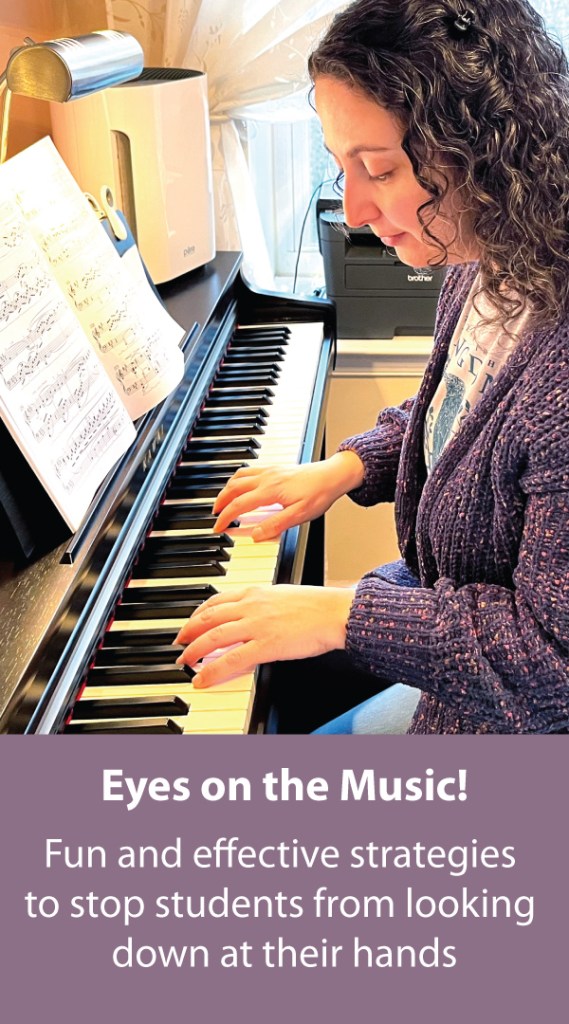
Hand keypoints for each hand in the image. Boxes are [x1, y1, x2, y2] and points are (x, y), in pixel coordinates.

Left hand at [174, 584, 354, 687]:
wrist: (336, 612)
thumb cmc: (318, 606)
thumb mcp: (284, 596)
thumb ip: (264, 604)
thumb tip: (251, 616)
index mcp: (256, 592)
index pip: (216, 600)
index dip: (198, 613)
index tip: (190, 622)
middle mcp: (251, 605)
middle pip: (208, 617)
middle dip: (188, 632)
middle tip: (179, 644)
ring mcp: (257, 625)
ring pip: (213, 637)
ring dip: (194, 651)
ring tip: (183, 662)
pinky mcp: (265, 644)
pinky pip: (231, 659)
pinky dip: (212, 670)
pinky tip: (202, 679)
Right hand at [212, 450, 364, 539]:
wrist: (333, 475)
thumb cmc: (319, 494)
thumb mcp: (299, 515)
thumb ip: (275, 525)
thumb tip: (255, 535)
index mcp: (269, 490)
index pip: (239, 505)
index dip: (225, 517)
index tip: (218, 527)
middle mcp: (266, 478)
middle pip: (233, 488)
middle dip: (220, 501)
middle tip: (215, 514)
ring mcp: (270, 470)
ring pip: (239, 476)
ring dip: (227, 488)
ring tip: (223, 500)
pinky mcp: (275, 467)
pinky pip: (249, 470)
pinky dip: (238, 478)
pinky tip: (241, 484)